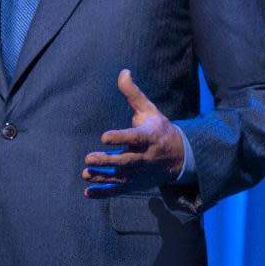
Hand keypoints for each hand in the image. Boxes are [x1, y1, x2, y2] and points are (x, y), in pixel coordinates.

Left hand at [82, 69, 185, 197]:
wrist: (178, 157)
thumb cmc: (159, 129)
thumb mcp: (149, 110)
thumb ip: (133, 94)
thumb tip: (123, 72)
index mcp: (148, 137)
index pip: (134, 138)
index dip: (120, 138)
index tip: (104, 137)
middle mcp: (145, 157)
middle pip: (125, 161)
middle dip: (108, 161)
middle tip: (89, 158)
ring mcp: (139, 173)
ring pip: (120, 178)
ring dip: (103, 178)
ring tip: (86, 174)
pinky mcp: (135, 184)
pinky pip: (118, 191)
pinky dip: (103, 193)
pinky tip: (87, 192)